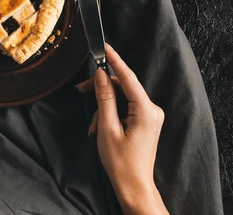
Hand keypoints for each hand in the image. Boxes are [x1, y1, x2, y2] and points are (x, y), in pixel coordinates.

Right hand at [76, 45, 168, 214]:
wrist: (133, 186)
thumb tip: (100, 75)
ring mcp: (150, 116)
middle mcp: (152, 110)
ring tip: (92, 124)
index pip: (128, 78)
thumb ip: (105, 98)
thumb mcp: (107, 128)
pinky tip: (99, 127)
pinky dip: (110, 114)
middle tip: (80, 90)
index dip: (115, 60)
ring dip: (104, 106)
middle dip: (101, 89)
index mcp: (146, 111)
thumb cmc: (121, 162)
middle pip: (123, 87)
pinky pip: (125, 108)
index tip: (105, 47)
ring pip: (122, 98)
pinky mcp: (145, 121)